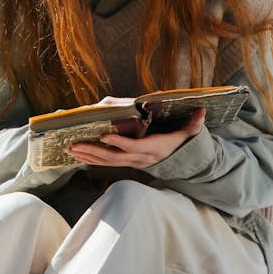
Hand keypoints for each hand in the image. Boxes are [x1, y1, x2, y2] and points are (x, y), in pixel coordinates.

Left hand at [68, 108, 204, 168]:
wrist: (176, 158)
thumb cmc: (176, 140)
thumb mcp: (186, 133)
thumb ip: (193, 124)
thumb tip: (202, 110)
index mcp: (152, 149)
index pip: (134, 147)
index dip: (119, 143)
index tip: (105, 136)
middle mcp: (139, 158)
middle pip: (114, 158)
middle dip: (94, 151)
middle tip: (75, 145)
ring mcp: (131, 163)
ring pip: (106, 162)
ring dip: (88, 156)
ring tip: (70, 149)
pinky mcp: (125, 163)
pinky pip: (105, 162)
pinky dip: (91, 158)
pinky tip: (77, 155)